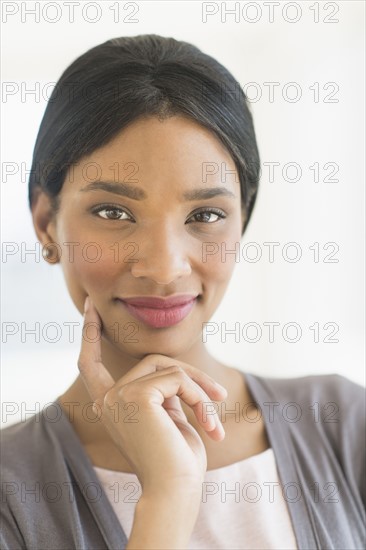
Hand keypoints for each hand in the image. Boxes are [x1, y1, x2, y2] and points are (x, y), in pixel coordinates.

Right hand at [77, 296, 227, 495]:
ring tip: (214, 421)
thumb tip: (176, 373)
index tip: (91, 306)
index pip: (90, 362)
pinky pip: (178, 378)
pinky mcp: (137, 395)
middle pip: (153, 362)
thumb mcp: (169, 418)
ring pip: (169, 368)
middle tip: (219, 399)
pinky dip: (200, 396)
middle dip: (191, 377)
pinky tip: (208, 422)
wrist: (176, 490)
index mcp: (109, 404)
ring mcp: (118, 396)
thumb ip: (164, 391)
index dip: (89, 333)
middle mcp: (107, 399)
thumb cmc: (176, 460)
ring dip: (199, 390)